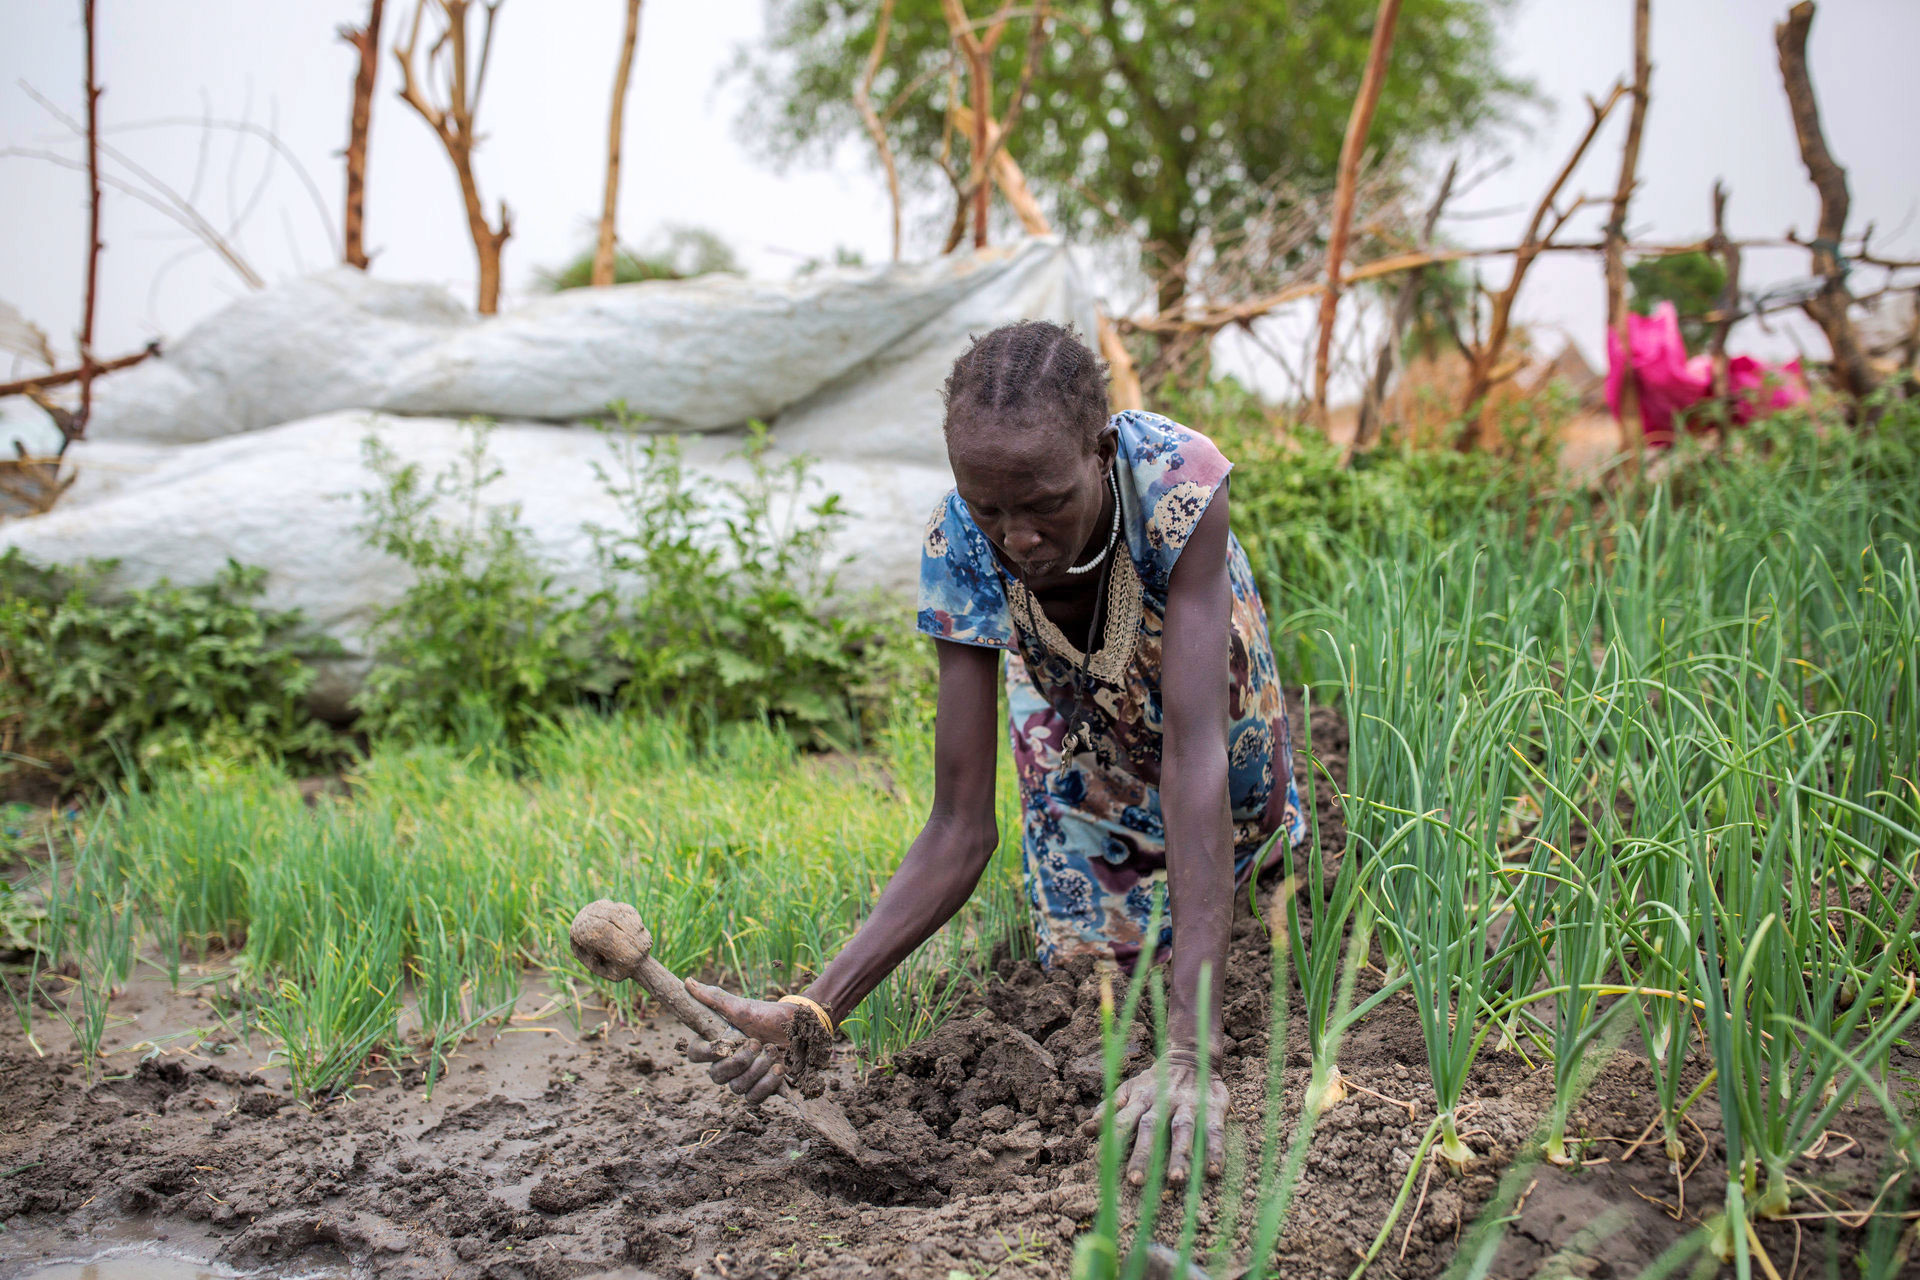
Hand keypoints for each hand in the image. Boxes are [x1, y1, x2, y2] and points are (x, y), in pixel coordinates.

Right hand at [683, 979, 799, 1105]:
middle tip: (757, 1043)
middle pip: (716, 1076)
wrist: (801, 1027)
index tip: (722, 1044)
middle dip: (739, 1061)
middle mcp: (728, 1065)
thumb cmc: (768, 1015)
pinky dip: (767, 1085)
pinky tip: (780, 1069)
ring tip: (772, 1052)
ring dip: (757, 1070)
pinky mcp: (763, 1089)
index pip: (695, 1055)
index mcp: (719, 1044)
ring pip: (737, 1088)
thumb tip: (687, 982)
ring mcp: (745, 1079)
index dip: (705, 1053)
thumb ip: (715, 998)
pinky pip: (755, 1098)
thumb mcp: (742, 1006)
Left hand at [1080, 1051, 1227, 1185]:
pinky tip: (1214, 1172)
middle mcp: (1163, 1102)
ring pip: (1183, 1130)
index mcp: (1140, 1099)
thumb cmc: (1154, 1082)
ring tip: (1176, 1181)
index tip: (1102, 1166)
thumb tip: (1085, 1131)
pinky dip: (1215, 1151)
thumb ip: (1109, 1110)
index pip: (1123, 1122)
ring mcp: (1188, 1105)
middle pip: (1151, 1128)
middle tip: (1135, 1182)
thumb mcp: (1129, 1090)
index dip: (1113, 1142)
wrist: (1191, 1057)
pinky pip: (1214, 1131)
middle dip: (1143, 1155)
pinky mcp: (1212, 1108)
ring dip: (1180, 1155)